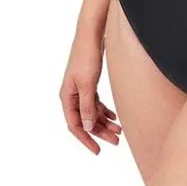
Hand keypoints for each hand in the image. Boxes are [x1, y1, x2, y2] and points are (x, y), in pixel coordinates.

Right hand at [59, 35, 121, 154]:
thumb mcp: (87, 84)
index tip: (98, 151)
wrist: (91, 34)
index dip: (86, 139)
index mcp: (66, 97)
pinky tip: (114, 117)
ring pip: (91, 112)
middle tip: (116, 141)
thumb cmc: (87, 57)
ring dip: (104, 122)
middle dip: (100, 132)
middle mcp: (71, 95)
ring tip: (119, 130)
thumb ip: (87, 106)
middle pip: (85, 121)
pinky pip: (95, 103)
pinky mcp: (88, 83)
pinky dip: (104, 111)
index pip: (75, 125)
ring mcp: (80, 89)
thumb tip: (87, 128)